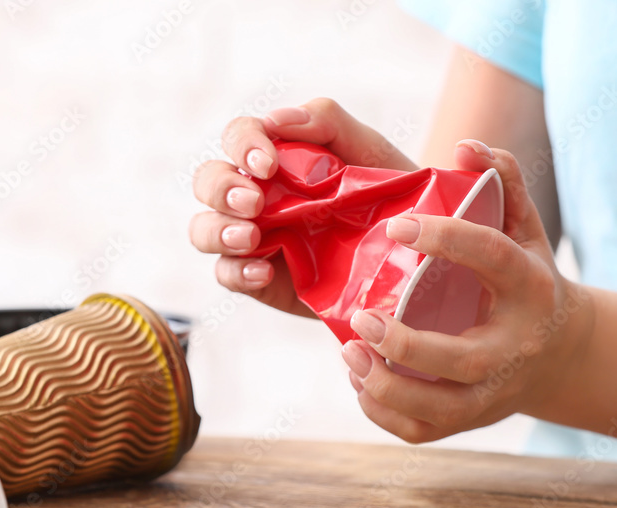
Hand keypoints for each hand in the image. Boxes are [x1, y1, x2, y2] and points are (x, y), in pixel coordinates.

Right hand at [189, 98, 417, 317]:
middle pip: (208, 181)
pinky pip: (227, 274)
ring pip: (203, 228)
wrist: (413, 251)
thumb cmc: (389, 192)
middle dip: (222, 188)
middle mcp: (255, 194)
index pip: (238, 137)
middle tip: (254, 202)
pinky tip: (265, 272)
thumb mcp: (368, 150)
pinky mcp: (259, 279)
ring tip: (250, 237)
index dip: (243, 144)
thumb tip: (276, 120)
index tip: (268, 163)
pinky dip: (237, 272)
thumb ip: (327, 122)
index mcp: (275, 156)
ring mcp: (253, 238)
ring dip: (217, 230)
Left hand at [341, 141, 593, 442]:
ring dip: (384, 386)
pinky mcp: (471, 421)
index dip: (445, 237)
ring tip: (348, 352)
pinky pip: (421, 431)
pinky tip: (360, 378)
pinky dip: (382, 411)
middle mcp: (515, 348)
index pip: (491, 258)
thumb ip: (502, 183)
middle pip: (461, 359)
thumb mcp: (525, 231)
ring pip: (438, 409)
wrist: (562, 356)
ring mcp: (494, 393)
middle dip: (405, 344)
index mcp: (531, 289)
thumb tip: (465, 145)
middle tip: (361, 318)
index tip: (395, 224)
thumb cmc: (529, 281)